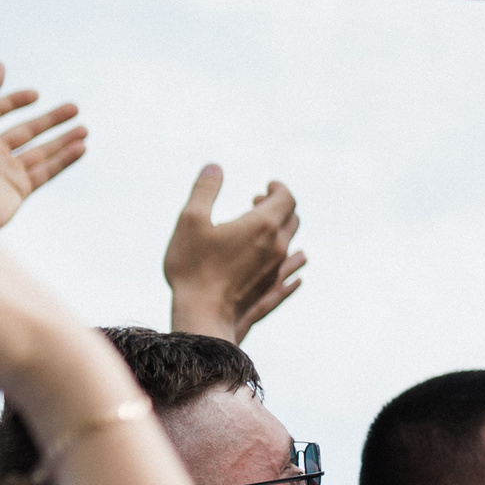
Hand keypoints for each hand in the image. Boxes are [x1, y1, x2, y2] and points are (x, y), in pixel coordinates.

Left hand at [0, 62, 86, 227]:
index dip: (15, 101)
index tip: (36, 95)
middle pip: (25, 131)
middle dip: (50, 119)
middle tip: (75, 108)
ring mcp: (6, 172)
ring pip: (40, 151)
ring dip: (62, 139)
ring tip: (85, 128)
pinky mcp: (20, 191)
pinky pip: (46, 171)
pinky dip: (64, 159)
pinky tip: (81, 148)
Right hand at [165, 167, 307, 343]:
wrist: (202, 317)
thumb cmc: (193, 267)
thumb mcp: (191, 220)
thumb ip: (205, 190)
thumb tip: (214, 167)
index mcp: (263, 225)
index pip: (286, 198)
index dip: (278, 188)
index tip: (267, 186)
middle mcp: (277, 246)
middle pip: (291, 219)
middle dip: (278, 206)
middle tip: (258, 201)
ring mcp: (276, 271)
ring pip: (291, 244)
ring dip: (281, 230)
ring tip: (266, 228)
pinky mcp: (271, 291)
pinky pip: (290, 272)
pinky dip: (291, 261)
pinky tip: (293, 263)